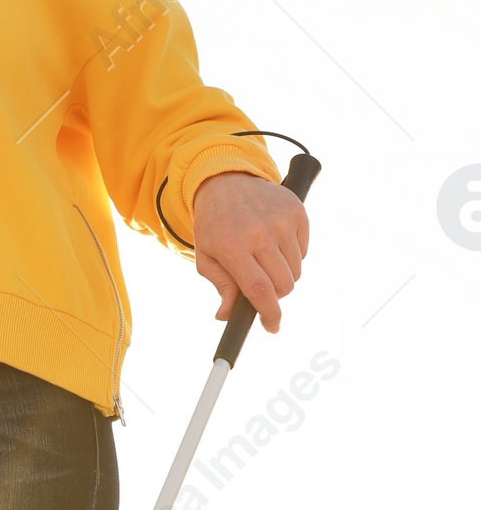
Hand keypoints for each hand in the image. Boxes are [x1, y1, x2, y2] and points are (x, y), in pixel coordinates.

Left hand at [192, 170, 307, 333]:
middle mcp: (259, 233)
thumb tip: (226, 316)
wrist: (226, 182)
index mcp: (233, 247)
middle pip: (283, 285)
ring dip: (283, 274)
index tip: (272, 327)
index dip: (269, 313)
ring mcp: (281, 220)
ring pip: (295, 271)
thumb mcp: (206, 257)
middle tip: (260, 284)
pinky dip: (292, 255)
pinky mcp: (297, 211)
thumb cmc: (214, 226)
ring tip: (264, 258)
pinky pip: (303, 251)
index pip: (259, 290)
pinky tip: (274, 242)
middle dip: (274, 294)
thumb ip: (221, 286)